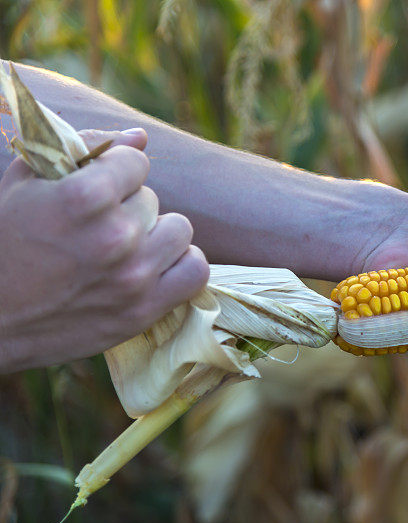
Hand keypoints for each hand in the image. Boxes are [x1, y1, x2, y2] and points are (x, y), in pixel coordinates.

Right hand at [0, 129, 208, 372]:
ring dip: (156, 234)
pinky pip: (196, 271)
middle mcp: (115, 237)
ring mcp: (134, 277)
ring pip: (179, 230)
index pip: (136, 162)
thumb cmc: (3, 243)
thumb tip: (140, 136)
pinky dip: (181, 265)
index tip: (93, 189)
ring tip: (126, 246)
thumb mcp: (25, 182)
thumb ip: (84, 149)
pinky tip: (155, 264)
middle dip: (126, 207)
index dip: (113, 171)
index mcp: (84, 199)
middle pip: (152, 199)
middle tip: (94, 228)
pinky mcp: (144, 310)